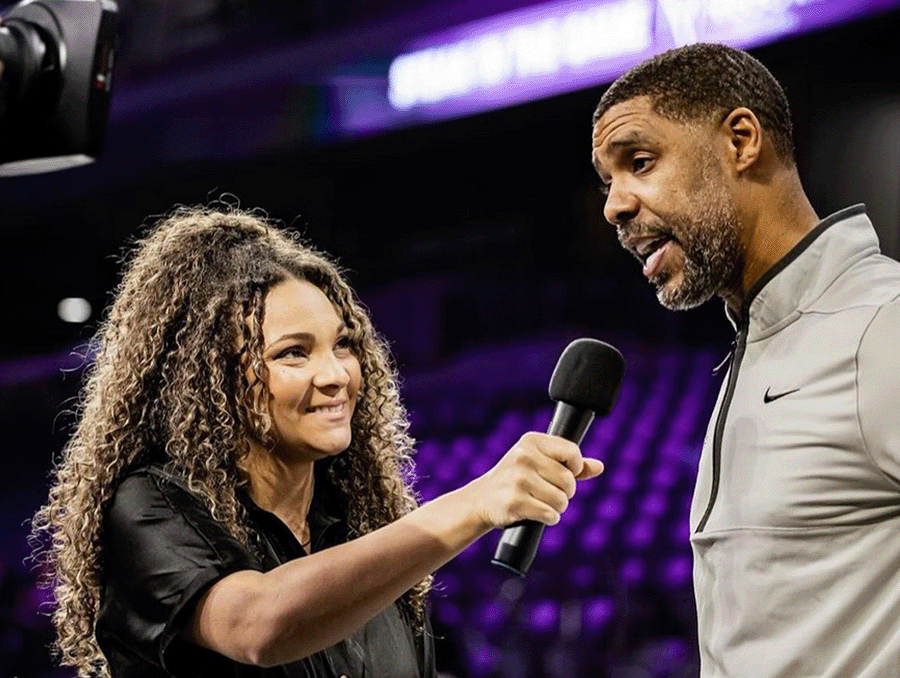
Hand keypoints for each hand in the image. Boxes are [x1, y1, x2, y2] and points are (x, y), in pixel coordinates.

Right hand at [464, 432, 603, 530]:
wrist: (481, 499)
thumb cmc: (515, 479)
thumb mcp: (539, 463)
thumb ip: (570, 463)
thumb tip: (599, 466)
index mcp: (531, 441)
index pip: (572, 452)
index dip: (576, 467)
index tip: (568, 473)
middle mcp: (523, 457)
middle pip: (568, 480)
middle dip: (566, 492)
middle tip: (550, 492)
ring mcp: (518, 480)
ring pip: (561, 500)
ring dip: (558, 507)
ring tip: (543, 503)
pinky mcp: (515, 502)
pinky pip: (550, 514)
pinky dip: (549, 518)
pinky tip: (537, 513)